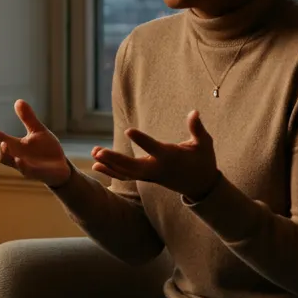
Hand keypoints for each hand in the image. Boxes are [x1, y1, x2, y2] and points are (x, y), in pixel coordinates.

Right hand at [0, 100, 71, 187]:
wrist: (62, 167)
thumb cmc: (46, 150)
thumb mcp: (37, 130)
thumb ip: (27, 118)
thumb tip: (18, 101)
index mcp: (12, 144)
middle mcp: (13, 155)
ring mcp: (22, 165)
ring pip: (5, 161)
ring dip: (2, 153)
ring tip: (2, 144)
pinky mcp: (34, 172)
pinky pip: (24, 170)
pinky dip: (20, 165)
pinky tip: (18, 160)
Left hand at [91, 110, 219, 201]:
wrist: (201, 185)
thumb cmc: (203, 160)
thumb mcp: (204, 144)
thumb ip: (198, 129)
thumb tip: (194, 112)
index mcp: (170, 157)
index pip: (153, 148)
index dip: (141, 140)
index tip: (128, 130)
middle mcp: (157, 168)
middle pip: (132, 166)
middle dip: (115, 159)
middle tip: (99, 151)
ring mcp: (150, 175)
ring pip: (126, 172)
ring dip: (109, 163)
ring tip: (93, 152)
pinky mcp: (146, 178)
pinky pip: (125, 176)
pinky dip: (111, 171)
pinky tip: (96, 165)